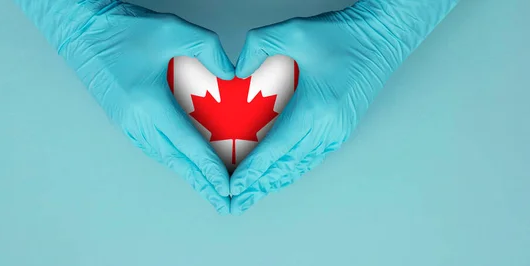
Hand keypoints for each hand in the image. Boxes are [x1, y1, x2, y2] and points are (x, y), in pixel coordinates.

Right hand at [18, 2, 235, 212]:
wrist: (82, 31)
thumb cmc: (123, 29)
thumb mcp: (172, 29)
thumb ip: (208, 49)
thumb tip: (229, 74)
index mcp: (148, 104)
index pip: (187, 144)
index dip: (208, 168)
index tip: (225, 187)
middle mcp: (137, 121)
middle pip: (176, 160)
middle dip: (202, 183)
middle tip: (223, 203)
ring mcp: (128, 124)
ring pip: (164, 157)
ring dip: (189, 174)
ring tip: (210, 189)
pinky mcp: (125, 121)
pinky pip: (155, 147)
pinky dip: (175, 159)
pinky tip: (186, 163)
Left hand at [229, 0, 457, 213]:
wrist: (381, 37)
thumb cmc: (342, 35)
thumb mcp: (294, 31)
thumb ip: (258, 45)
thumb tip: (237, 70)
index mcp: (315, 109)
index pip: (277, 149)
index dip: (254, 170)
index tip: (234, 187)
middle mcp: (328, 128)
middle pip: (287, 166)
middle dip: (259, 186)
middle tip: (236, 203)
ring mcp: (337, 132)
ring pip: (300, 166)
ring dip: (275, 182)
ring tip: (252, 196)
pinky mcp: (341, 130)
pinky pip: (312, 158)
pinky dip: (292, 170)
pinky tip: (279, 176)